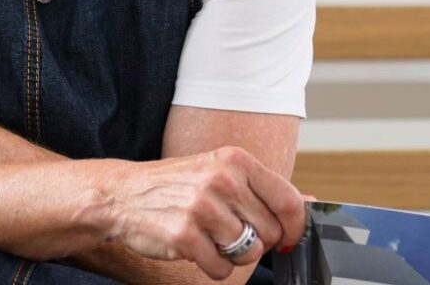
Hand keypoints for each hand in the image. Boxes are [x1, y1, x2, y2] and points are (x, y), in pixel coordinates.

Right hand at [96, 146, 306, 280]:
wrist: (119, 194)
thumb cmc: (174, 185)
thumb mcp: (218, 171)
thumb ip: (263, 188)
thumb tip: (310, 204)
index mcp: (233, 160)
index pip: (289, 201)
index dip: (295, 228)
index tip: (287, 238)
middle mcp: (219, 180)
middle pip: (271, 233)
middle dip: (255, 242)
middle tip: (227, 232)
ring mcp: (200, 208)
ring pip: (249, 254)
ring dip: (231, 256)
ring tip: (207, 237)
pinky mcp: (183, 235)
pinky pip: (222, 270)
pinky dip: (211, 267)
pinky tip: (193, 247)